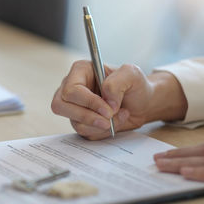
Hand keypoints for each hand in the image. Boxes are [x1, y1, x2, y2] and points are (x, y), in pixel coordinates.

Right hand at [51, 60, 186, 139]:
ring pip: (74, 122)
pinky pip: (84, 133)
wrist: (142, 103)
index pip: (71, 90)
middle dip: (87, 116)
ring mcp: (74, 106)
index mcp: (80, 71)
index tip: (109, 109)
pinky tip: (114, 122)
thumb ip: (117, 82)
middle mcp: (72, 88)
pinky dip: (102, 131)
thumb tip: (106, 101)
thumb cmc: (135, 85)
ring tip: (119, 116)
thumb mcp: (132, 74)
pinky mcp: (80, 121)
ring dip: (100, 125)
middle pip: (60, 106)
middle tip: (108, 120)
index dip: (88, 102)